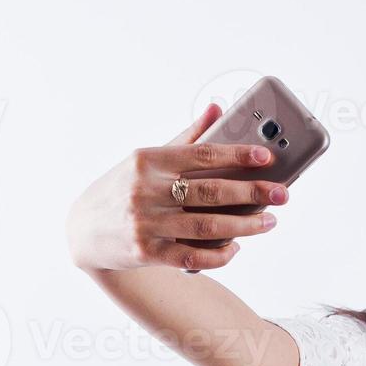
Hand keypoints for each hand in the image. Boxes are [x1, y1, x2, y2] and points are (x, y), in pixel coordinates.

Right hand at [65, 103, 288, 272]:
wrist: (82, 230)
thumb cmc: (122, 188)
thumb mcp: (145, 160)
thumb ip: (185, 138)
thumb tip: (217, 108)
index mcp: (148, 160)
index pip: (203, 155)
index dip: (238, 156)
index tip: (267, 158)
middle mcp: (146, 191)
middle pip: (211, 192)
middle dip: (252, 193)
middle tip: (282, 195)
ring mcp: (147, 224)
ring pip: (207, 226)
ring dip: (244, 226)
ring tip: (268, 221)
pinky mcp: (147, 253)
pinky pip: (193, 256)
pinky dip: (219, 254)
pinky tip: (236, 246)